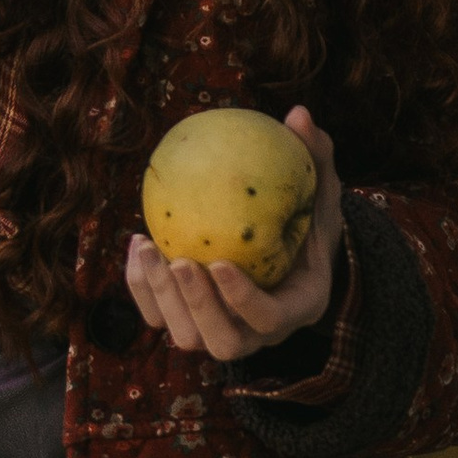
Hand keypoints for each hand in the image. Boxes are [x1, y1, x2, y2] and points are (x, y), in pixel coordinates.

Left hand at [124, 107, 341, 363]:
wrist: (288, 255)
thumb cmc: (306, 219)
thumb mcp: (320, 191)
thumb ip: (315, 159)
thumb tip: (299, 114)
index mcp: (294, 309)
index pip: (269, 320)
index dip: (242, 300)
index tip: (218, 262)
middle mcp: (257, 334)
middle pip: (223, 343)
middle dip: (195, 305)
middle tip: (179, 261)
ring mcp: (220, 331)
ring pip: (186, 337)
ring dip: (162, 296)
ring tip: (147, 247)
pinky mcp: (188, 320)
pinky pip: (156, 316)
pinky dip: (140, 286)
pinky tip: (137, 241)